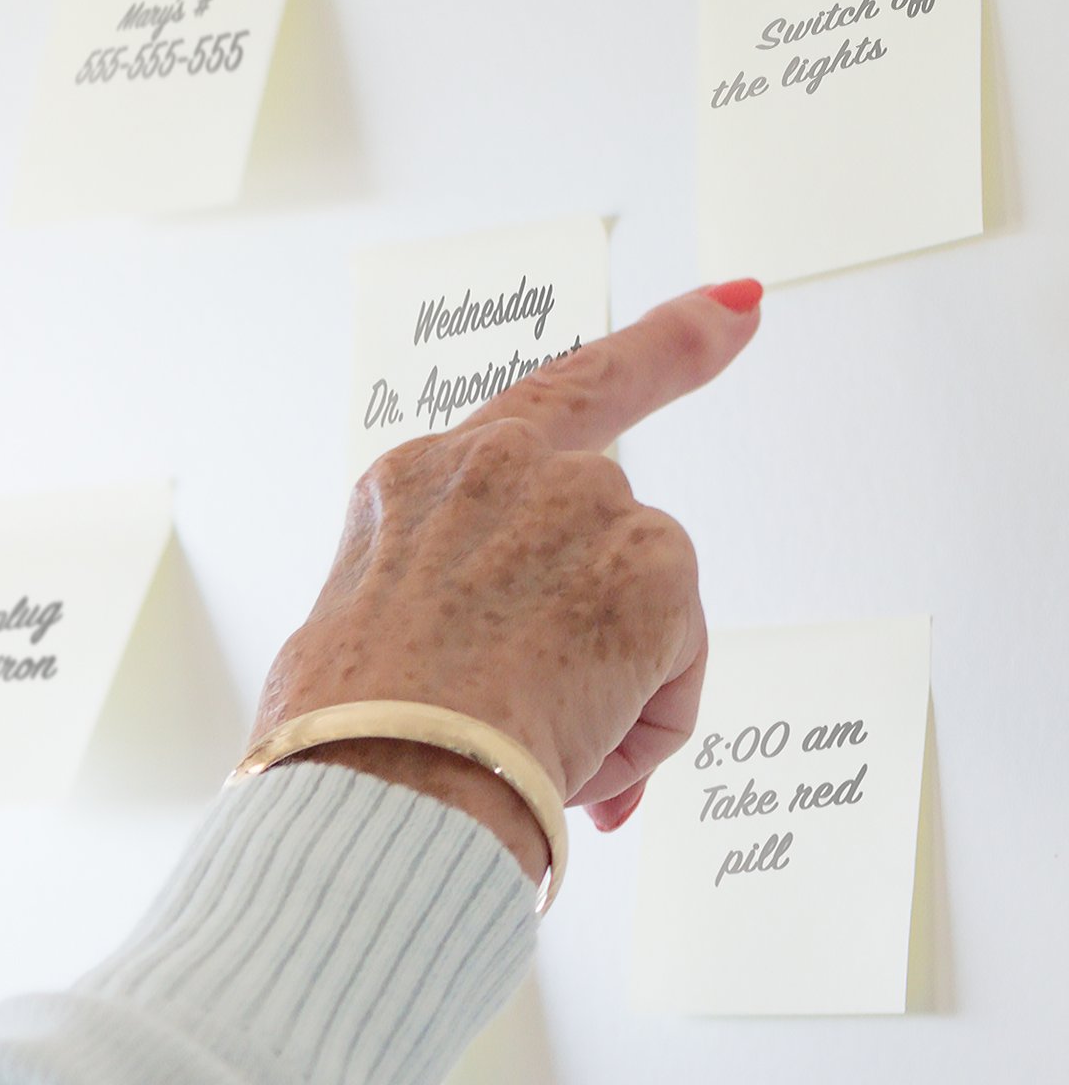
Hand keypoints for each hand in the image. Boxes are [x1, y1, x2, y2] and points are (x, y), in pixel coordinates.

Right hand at [253, 282, 764, 872]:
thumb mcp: (354, 640)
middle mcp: (506, 465)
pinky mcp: (654, 562)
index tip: (737, 307)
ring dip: (610, 690)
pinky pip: (676, 663)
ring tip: (530, 747)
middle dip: (622, 592)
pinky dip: (642, 724)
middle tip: (578, 657)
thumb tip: (512, 696)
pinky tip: (576, 753)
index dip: (664, 346)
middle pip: (616, 510)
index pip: (555, 393)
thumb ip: (442, 614)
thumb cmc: (347, 730)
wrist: (384, 777)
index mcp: (419, 480)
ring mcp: (585, 503)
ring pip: (644, 608)